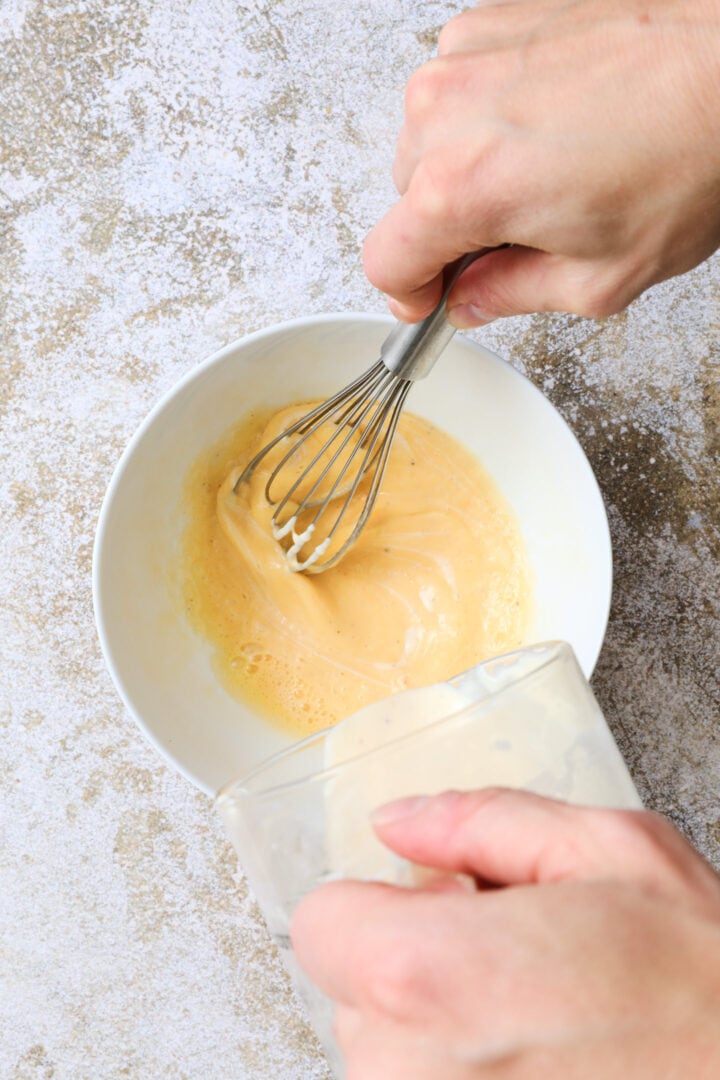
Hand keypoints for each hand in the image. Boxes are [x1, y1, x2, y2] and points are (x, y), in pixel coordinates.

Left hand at [291, 789, 719, 1078]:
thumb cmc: (703, 986)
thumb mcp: (610, 851)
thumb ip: (480, 819)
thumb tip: (399, 821)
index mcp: (430, 975)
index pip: (319, 924)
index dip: (381, 903)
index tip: (443, 906)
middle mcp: (410, 1074)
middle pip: (353, 991)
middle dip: (414, 961)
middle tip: (512, 958)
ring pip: (387, 1054)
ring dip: (440, 1027)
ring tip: (537, 1015)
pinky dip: (463, 1072)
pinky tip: (536, 1060)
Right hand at [363, 0, 719, 324]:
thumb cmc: (689, 156)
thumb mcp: (598, 277)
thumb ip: (510, 297)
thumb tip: (471, 300)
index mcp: (463, 185)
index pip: (384, 261)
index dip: (410, 293)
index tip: (435, 298)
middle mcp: (447, 111)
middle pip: (405, 202)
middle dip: (449, 231)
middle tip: (515, 239)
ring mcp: (465, 56)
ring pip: (427, 145)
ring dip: (465, 172)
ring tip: (543, 177)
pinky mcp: (490, 22)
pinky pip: (456, 93)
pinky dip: (485, 120)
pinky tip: (545, 129)